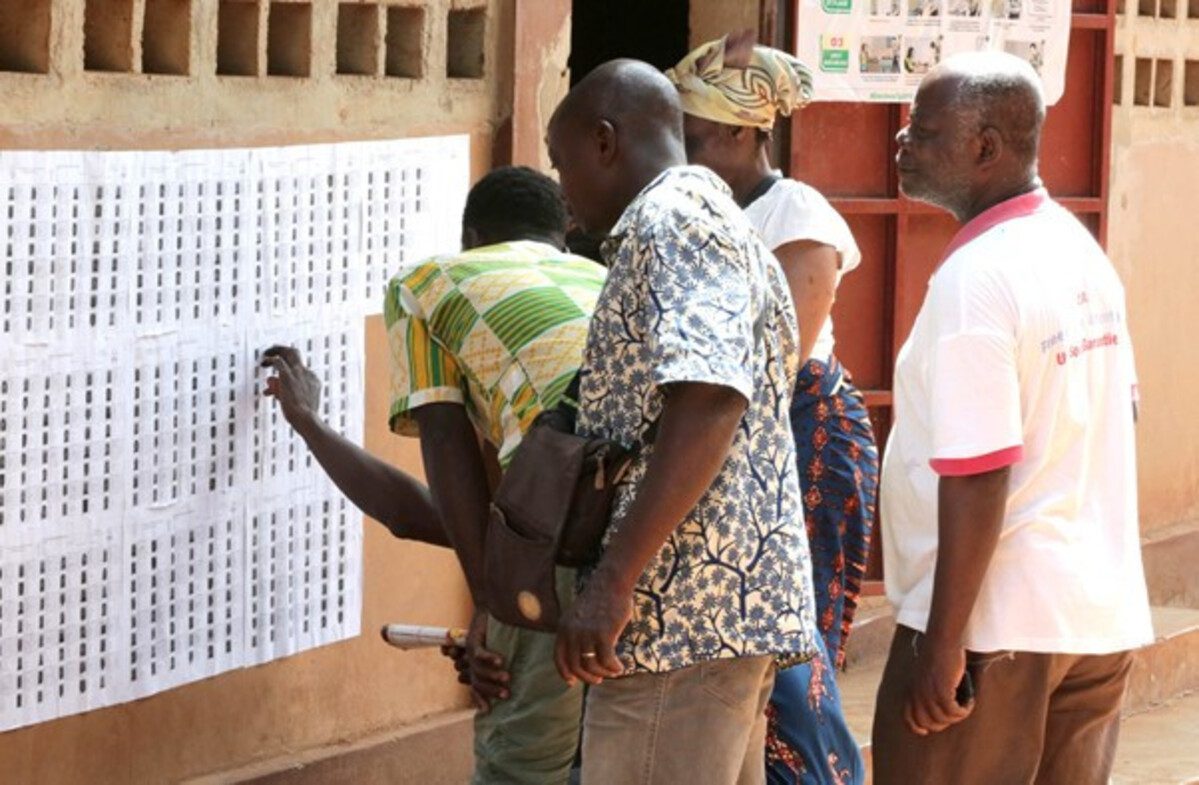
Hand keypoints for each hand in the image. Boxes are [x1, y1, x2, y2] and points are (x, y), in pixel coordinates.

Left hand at [260, 345, 322, 433]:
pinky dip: (269, 360)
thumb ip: (283, 394)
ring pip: (288, 352)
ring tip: (266, 353)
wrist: (307, 419)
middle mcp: (307, 373)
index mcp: (313, 380)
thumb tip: (268, 389)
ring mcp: (298, 373)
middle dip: (284, 350)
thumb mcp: (296, 404)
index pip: (299, 369)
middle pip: (296, 354)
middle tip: (274, 351)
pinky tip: (263, 362)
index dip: (287, 371)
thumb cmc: (302, 418)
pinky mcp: (288, 375)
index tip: (277, 378)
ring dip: (276, 351)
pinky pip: (277, 361)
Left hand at [441, 609, 509, 713]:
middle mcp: (470, 661)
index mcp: (475, 666)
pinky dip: (489, 658)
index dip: (479, 699)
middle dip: (491, 690)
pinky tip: (501, 661)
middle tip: (507, 694)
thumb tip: (517, 679)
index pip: (475, 687)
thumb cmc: (501, 630)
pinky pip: (479, 653)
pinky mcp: (473, 640)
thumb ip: (506, 666)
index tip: (488, 711)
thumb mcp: (505, 651)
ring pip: (479, 670)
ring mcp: (470, 652)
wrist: (492, 606)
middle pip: (478, 681)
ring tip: (507, 677)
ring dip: (492, 675)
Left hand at [553, 569, 631, 686]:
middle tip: (598, 680)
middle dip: (587, 677)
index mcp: (563, 628)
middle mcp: (572, 633)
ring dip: (603, 673)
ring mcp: (587, 634)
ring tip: (612, 672)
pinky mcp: (604, 634)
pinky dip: (613, 667)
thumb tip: (581, 659)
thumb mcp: (579, 616)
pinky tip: (620, 667)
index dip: (565, 673)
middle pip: (576, 666)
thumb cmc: (599, 600)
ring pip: (592, 665)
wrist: (611, 583)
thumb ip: (576, 634)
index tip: (572, 682)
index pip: (559, 658)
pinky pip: (607, 660)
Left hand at [904, 637, 972, 735]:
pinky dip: (964, 710)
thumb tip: (938, 709)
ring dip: (958, 715)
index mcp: (911, 691)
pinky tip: (970, 700)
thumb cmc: (937, 654)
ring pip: (944, 719)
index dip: (920, 728)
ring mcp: (929, 693)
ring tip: (965, 704)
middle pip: (929, 724)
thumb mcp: (926, 675)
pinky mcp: (942, 690)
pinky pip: (954, 712)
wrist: (941, 639)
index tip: (930, 730)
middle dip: (944, 723)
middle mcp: (918, 695)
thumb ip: (926, 690)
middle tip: (956, 712)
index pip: (910, 719)